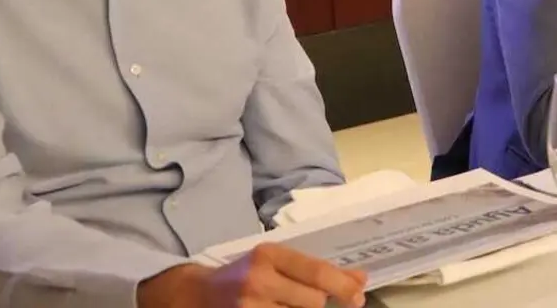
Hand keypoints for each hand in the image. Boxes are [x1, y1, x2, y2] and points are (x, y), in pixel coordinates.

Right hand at [137, 244, 366, 307]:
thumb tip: (361, 279)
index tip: (359, 296)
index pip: (317, 272)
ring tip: (288, 305)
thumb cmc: (245, 274)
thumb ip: (316, 269)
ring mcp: (248, 307)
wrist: (196, 295)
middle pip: (312, 302)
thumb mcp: (276, 261)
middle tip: (315, 302)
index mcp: (268, 255)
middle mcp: (257, 280)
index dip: (343, 286)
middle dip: (319, 304)